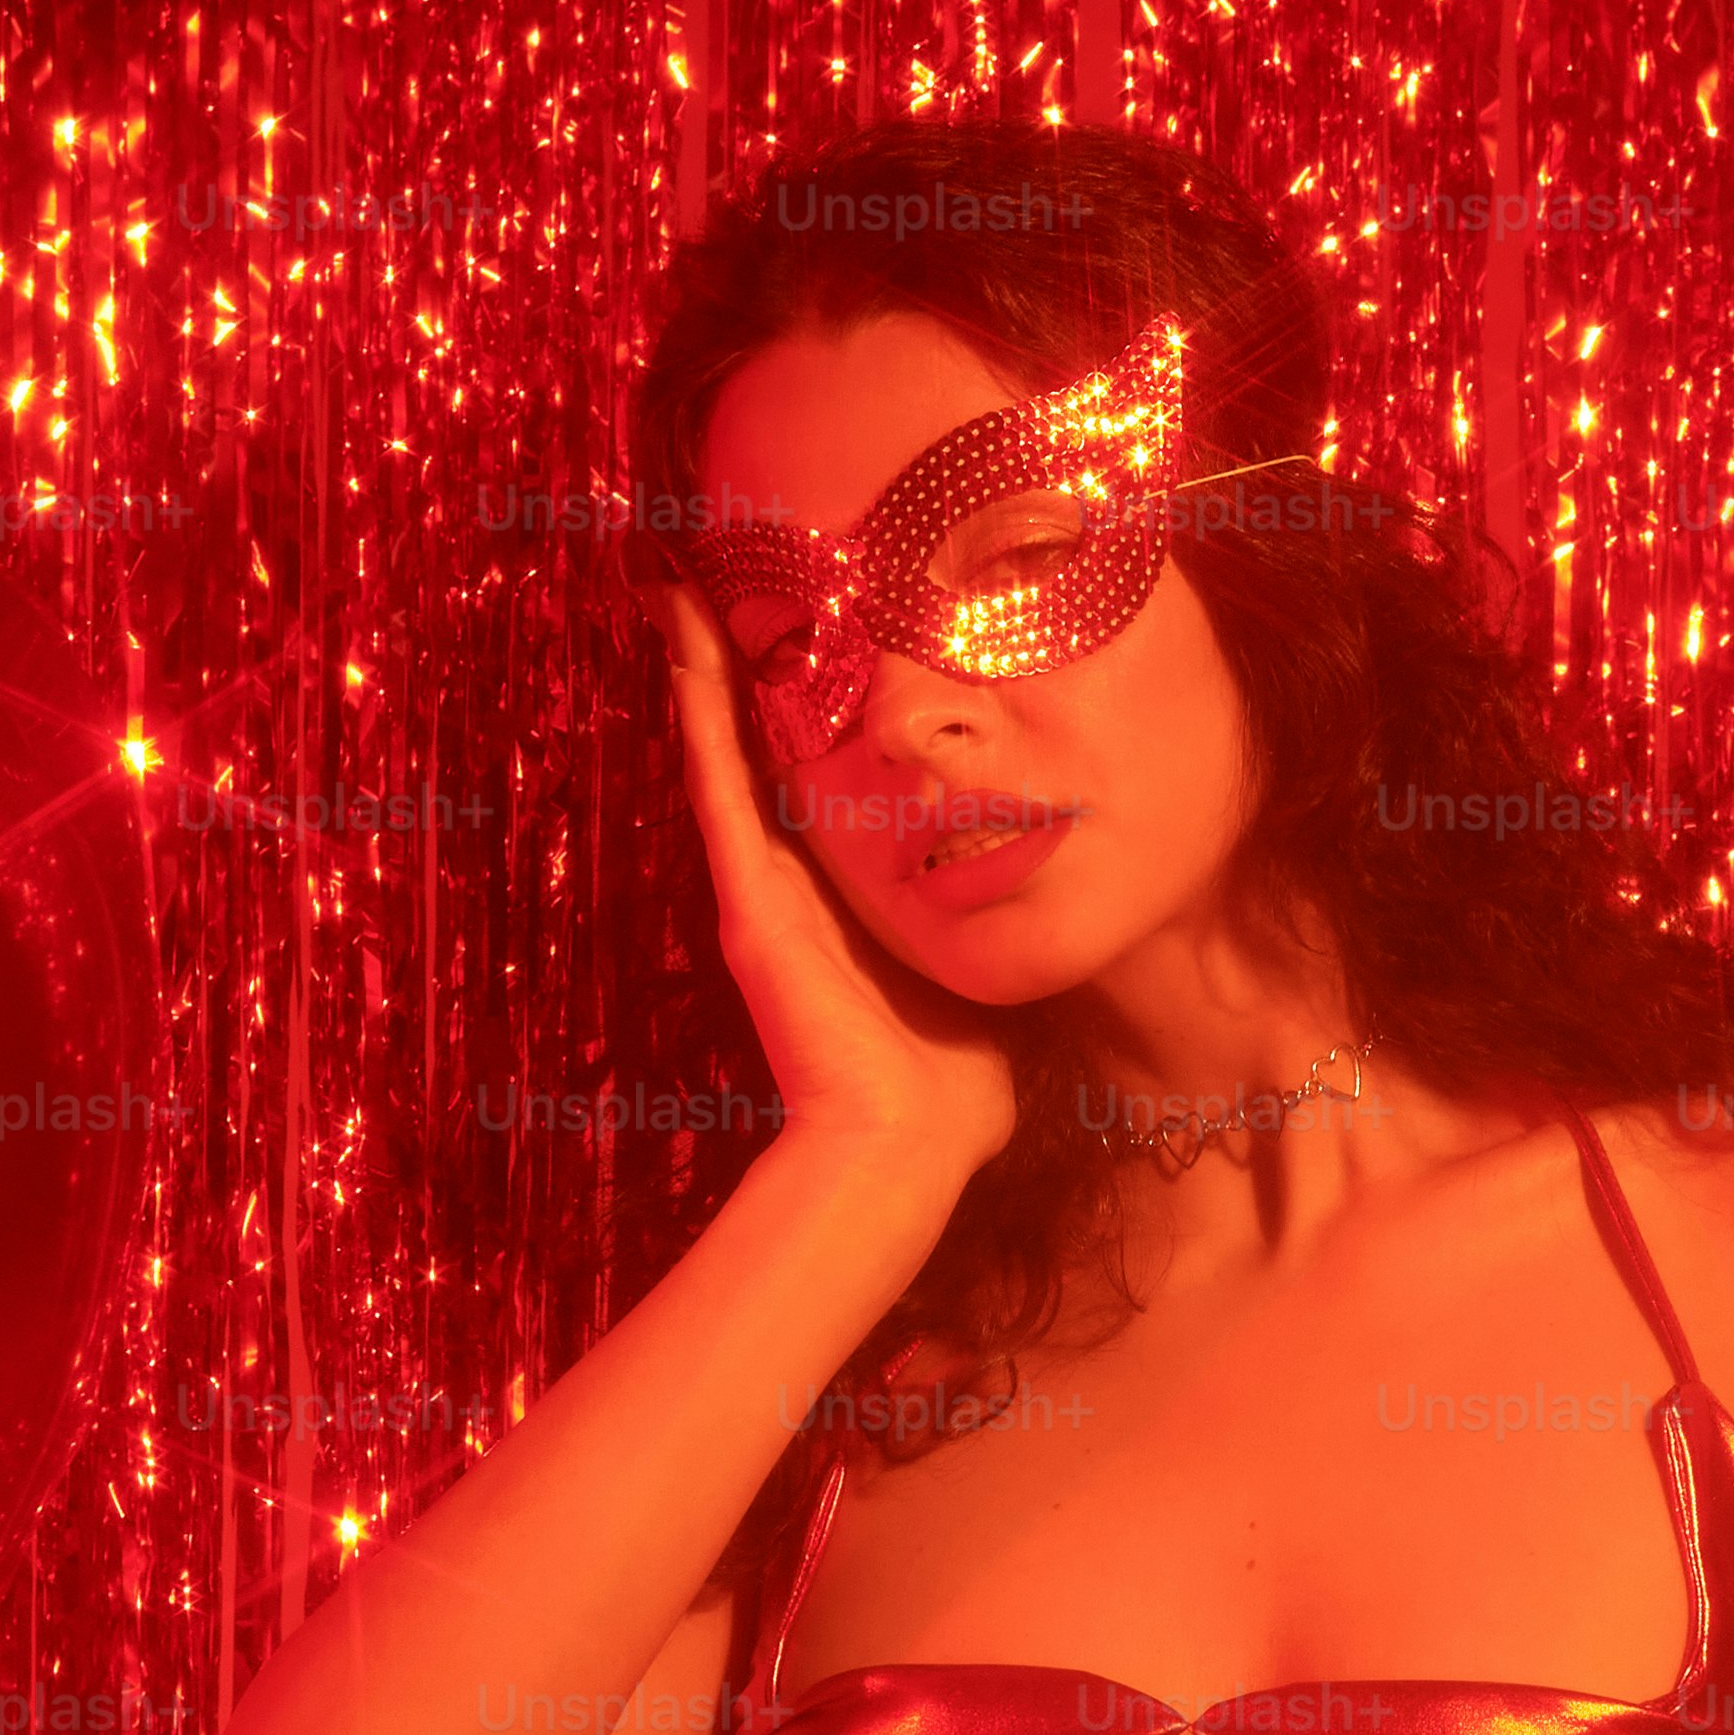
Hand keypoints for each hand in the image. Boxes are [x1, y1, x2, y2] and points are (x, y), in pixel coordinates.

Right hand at [658, 588, 1022, 1187]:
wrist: (907, 1145)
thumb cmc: (952, 1089)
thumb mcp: (982, 982)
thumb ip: (993, 936)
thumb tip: (1052, 904)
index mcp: (844, 903)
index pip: (816, 789)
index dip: (803, 720)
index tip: (807, 644)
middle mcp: (791, 887)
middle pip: (755, 756)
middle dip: (737, 675)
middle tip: (713, 588)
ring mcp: (763, 890)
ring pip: (724, 756)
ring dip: (702, 673)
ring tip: (681, 589)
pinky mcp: (749, 902)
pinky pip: (719, 788)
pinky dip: (698, 714)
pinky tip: (685, 644)